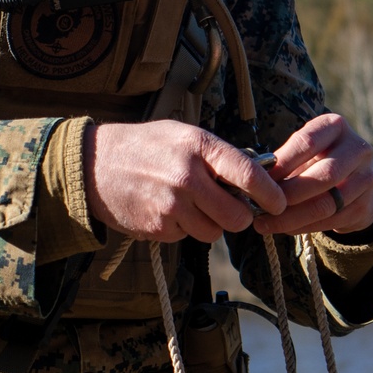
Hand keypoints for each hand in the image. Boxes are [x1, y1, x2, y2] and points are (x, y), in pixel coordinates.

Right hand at [84, 121, 285, 242]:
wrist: (94, 165)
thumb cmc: (144, 146)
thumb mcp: (183, 135)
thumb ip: (217, 154)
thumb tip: (257, 174)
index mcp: (199, 147)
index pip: (249, 174)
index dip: (270, 194)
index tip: (278, 202)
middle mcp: (187, 177)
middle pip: (237, 216)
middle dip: (239, 217)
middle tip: (232, 209)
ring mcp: (171, 206)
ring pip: (213, 233)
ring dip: (210, 225)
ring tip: (191, 205)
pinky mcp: (158, 228)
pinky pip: (187, 237)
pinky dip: (184, 228)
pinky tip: (167, 210)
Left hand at [251, 113, 372, 236]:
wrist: (357, 178)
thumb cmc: (318, 160)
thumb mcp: (304, 151)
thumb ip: (283, 161)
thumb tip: (253, 180)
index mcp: (335, 126)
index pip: (307, 142)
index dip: (282, 163)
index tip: (258, 179)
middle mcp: (357, 148)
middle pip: (323, 175)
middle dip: (288, 194)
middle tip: (261, 207)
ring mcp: (366, 178)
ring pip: (327, 203)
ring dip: (292, 217)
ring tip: (265, 223)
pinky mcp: (366, 205)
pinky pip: (331, 221)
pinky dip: (303, 227)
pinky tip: (284, 228)